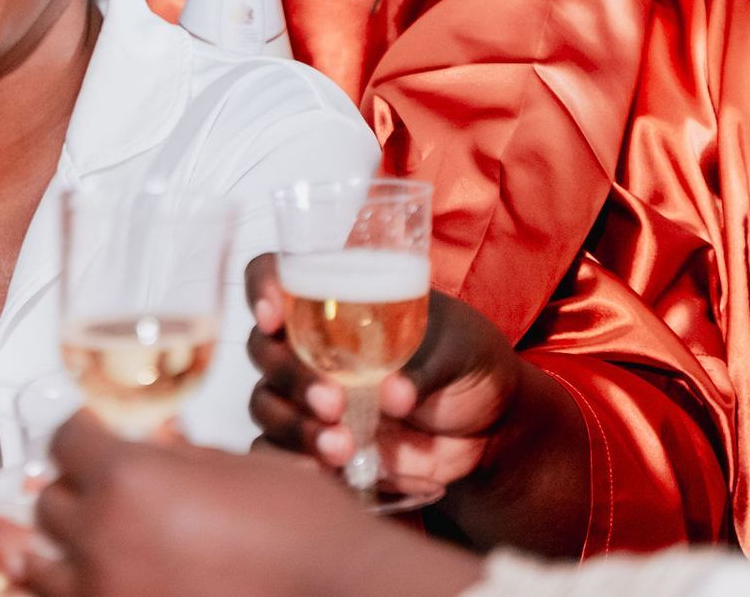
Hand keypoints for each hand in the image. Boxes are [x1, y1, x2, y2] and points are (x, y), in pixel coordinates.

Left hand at [25, 413, 481, 596]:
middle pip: (49, 502)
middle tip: (68, 488)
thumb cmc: (304, 529)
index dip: (68, 431)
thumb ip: (176, 456)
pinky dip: (49, 587)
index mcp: (126, 478)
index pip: (65, 438)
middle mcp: (99, 538)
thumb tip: (149, 443)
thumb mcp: (235, 468)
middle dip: (62, 491)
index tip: (66, 428)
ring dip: (18, 546)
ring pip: (36, 564)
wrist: (347, 596)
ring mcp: (103, 596)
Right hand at [245, 253, 523, 488]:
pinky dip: (294, 465)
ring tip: (342, 449)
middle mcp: (310, 343)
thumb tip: (392, 395)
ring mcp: (308, 395)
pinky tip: (332, 474)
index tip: (274, 318)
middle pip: (263, 349)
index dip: (261, 289)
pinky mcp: (315, 441)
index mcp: (335, 300)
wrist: (488, 428)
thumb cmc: (467, 363)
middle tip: (334, 403)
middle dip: (290, 377)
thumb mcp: (460, 349)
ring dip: (294, 427)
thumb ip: (425, 366)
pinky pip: (277, 453)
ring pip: (266, 404)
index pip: (272, 275)